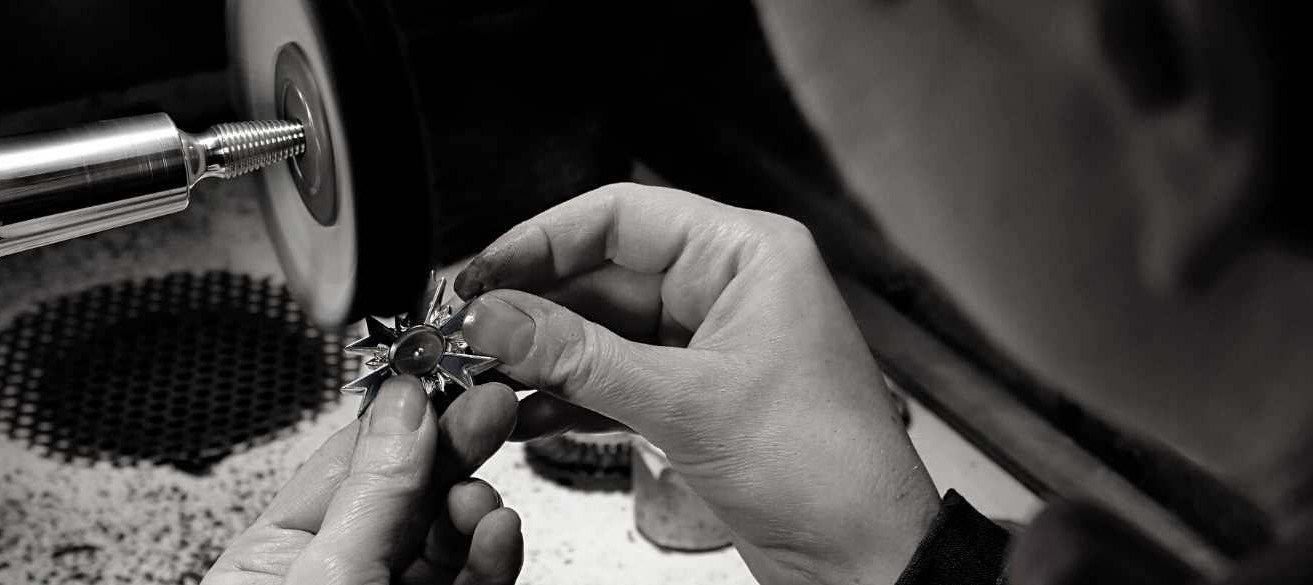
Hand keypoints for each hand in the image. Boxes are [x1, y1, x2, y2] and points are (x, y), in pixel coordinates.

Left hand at [202, 376, 522, 584]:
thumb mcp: (329, 577)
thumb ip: (373, 494)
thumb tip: (402, 403)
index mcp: (273, 558)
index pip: (347, 463)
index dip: (402, 415)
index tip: (444, 371)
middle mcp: (331, 576)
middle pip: (405, 493)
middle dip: (452, 450)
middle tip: (491, 405)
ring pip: (445, 537)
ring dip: (475, 508)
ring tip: (484, 501)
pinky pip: (472, 577)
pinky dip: (491, 553)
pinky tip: (499, 532)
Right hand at [457, 183, 939, 584]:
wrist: (867, 562)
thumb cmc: (828, 472)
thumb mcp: (686, 404)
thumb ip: (580, 357)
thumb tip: (497, 318)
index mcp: (747, 256)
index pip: (623, 217)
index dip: (541, 240)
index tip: (481, 272)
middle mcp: (728, 290)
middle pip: (603, 274)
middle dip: (532, 306)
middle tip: (467, 333)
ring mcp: (709, 346)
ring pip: (602, 331)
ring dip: (542, 355)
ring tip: (482, 376)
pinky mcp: (695, 399)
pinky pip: (615, 379)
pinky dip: (569, 395)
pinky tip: (522, 412)